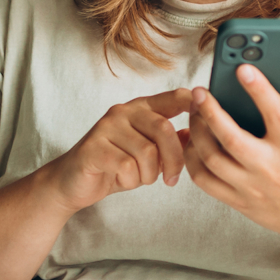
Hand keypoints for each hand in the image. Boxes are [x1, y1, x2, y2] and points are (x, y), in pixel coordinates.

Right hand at [41, 88, 193, 213]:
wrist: (72, 182)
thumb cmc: (113, 166)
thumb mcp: (147, 154)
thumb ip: (170, 142)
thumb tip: (196, 133)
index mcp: (140, 108)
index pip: (174, 97)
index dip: (194, 104)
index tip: (207, 119)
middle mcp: (123, 112)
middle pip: (164, 129)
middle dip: (173, 159)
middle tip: (172, 179)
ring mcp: (106, 127)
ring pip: (147, 152)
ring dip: (149, 175)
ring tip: (140, 179)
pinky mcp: (94, 148)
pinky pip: (127, 166)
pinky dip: (131, 180)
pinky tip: (124, 180)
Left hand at [185, 65, 279, 236]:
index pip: (277, 114)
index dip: (260, 89)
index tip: (244, 69)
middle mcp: (270, 169)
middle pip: (231, 138)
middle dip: (210, 111)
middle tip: (200, 91)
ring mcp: (251, 187)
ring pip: (211, 158)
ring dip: (197, 131)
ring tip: (195, 111)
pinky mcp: (237, 200)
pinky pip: (204, 180)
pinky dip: (192, 158)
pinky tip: (193, 140)